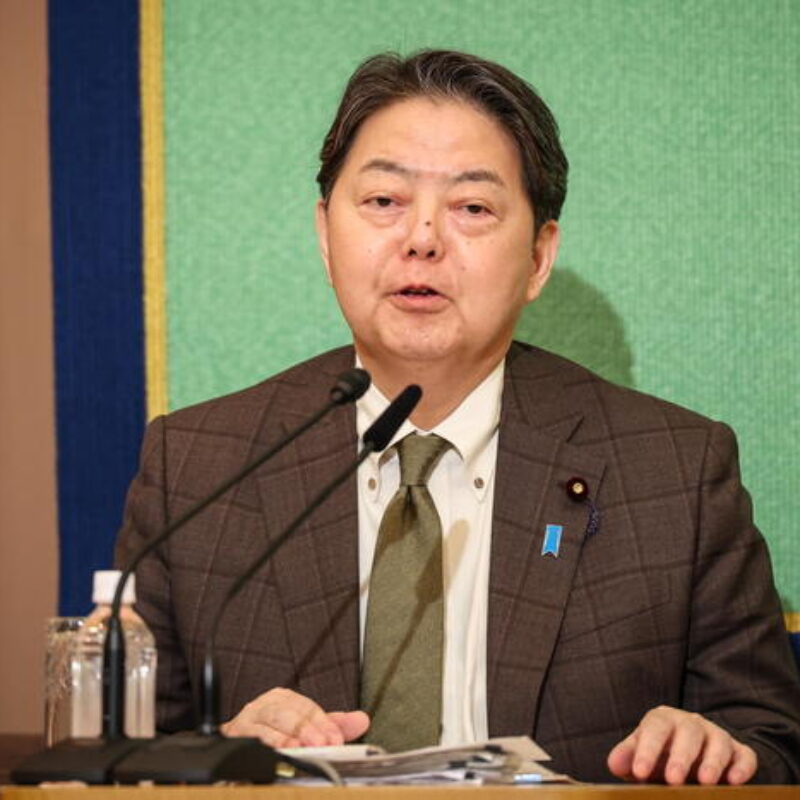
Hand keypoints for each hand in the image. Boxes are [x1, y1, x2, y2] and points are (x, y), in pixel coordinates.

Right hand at [221, 686, 369, 747]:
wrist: (234, 746)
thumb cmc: (272, 735)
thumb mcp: (305, 728)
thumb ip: (332, 725)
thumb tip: (362, 720)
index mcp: (283, 699)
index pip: (307, 707)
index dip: (324, 724)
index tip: (337, 739)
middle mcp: (265, 706)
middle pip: (286, 712)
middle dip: (306, 728)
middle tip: (322, 744)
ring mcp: (247, 720)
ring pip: (266, 723)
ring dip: (284, 737)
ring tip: (299, 748)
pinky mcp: (232, 736)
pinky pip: (246, 739)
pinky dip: (262, 745)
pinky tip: (274, 753)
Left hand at [607, 705, 756, 784]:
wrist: (690, 755)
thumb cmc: (660, 754)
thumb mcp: (641, 753)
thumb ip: (628, 756)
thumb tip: (615, 764)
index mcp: (663, 719)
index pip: (655, 728)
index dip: (647, 750)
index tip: (639, 772)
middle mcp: (691, 723)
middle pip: (688, 732)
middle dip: (681, 757)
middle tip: (673, 780)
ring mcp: (717, 735)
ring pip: (719, 742)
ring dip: (712, 762)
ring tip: (705, 782)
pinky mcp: (739, 751)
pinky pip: (745, 755)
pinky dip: (742, 767)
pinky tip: (734, 782)